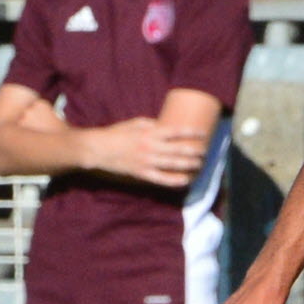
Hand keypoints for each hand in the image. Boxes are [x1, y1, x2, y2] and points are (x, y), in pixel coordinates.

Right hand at [85, 118, 206, 186]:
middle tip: (205, 152)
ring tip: (200, 165)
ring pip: (173, 164)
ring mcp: (147, 161)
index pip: (175, 131)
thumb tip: (166, 125)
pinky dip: (174, 181)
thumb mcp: (134, 123)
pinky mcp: (141, 173)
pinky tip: (185, 181)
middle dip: (195, 151)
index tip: (203, 133)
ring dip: (189, 165)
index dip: (191, 132)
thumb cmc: (115, 134)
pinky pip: (161, 179)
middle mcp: (150, 147)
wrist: (97, 149)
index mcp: (149, 133)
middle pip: (178, 150)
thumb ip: (152, 124)